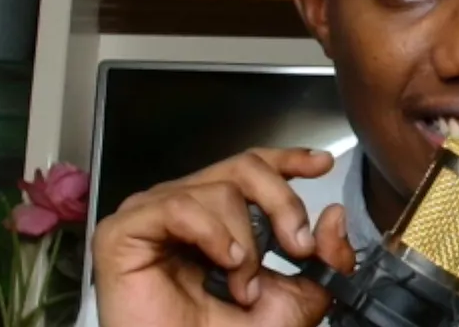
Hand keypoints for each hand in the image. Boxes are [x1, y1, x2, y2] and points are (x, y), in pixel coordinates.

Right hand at [91, 148, 355, 326]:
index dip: (289, 158)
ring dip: (245, 240)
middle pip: (245, 166)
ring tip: (242, 284)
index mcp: (222, 218)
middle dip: (283, 202)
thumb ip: (322, 260)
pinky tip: (223, 263)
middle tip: (298, 246)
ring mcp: (153, 215)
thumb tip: (335, 217)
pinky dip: (213, 234)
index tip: (322, 163)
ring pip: (219, 188)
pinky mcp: (123, 231)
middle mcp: (187, 208)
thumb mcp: (294, 300)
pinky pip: (179, 205)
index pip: (254, 168)